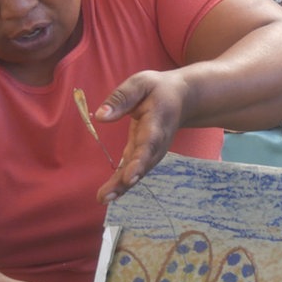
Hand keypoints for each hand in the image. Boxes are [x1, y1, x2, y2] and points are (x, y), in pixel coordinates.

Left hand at [93, 69, 186, 203]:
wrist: (181, 99)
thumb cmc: (157, 89)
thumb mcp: (141, 83)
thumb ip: (121, 98)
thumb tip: (100, 117)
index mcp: (157, 122)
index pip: (149, 144)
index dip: (139, 161)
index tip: (129, 176)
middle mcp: (157, 143)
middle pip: (142, 165)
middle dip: (125, 181)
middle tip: (107, 196)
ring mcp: (152, 152)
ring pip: (137, 172)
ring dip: (120, 187)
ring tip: (103, 198)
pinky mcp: (144, 155)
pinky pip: (133, 171)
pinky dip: (120, 184)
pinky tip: (107, 195)